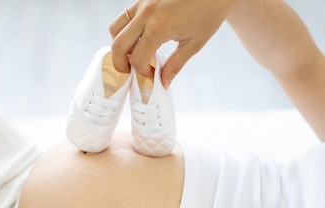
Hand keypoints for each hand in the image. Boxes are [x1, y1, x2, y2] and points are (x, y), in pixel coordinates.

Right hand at [109, 0, 237, 87]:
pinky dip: (126, 30)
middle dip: (121, 64)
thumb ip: (175, 64)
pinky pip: (125, 16)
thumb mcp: (194, 43)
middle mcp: (146, 14)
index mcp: (158, 28)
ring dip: (120, 44)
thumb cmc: (209, 12)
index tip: (153, 75)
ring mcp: (142, 3)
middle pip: (118, 46)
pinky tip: (141, 37)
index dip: (143, 72)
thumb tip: (163, 82)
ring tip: (133, 53)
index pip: (137, 59)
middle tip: (131, 71)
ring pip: (115, 28)